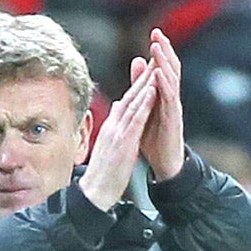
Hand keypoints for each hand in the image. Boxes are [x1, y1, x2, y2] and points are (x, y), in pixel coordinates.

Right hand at [77, 59, 158, 212]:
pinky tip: (152, 90)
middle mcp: (113, 126)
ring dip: (146, 83)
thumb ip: (114, 125)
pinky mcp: (124, 143)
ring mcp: (118, 133)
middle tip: (155, 57)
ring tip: (156, 66)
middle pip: (130, 96)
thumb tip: (117, 108)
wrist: (94, 193)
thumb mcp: (108, 145)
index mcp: (111, 127)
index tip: (149, 68)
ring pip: (134, 103)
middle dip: (144, 76)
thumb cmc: (102, 174)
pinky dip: (144, 103)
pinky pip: (136, 119)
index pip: (126, 101)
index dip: (138, 84)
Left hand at [136, 29, 184, 182]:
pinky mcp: (173, 119)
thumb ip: (142, 87)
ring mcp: (173, 108)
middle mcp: (171, 98)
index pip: (163, 68)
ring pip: (172, 80)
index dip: (160, 51)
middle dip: (165, 50)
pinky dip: (164, 84)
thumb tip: (138, 62)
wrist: (164, 164)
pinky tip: (159, 73)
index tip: (154, 33)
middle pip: (170, 68)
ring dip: (164, 62)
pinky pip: (170, 98)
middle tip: (157, 33)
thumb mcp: (145, 109)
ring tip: (158, 46)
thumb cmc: (154, 138)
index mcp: (163, 95)